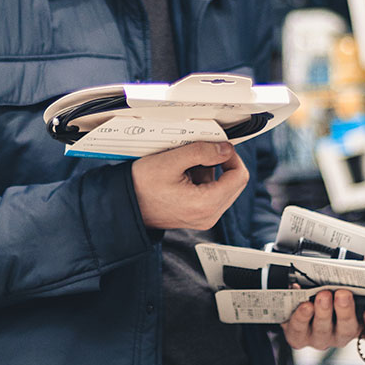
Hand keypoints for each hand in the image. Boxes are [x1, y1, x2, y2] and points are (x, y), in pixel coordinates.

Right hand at [131, 141, 247, 229]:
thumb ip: (202, 151)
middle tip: (198, 154)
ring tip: (183, 167)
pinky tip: (182, 176)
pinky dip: (202, 181)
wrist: (125, 205)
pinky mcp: (198, 216)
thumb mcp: (172, 160)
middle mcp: (209, 216)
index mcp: (206, 204)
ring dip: (209, 172)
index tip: (218, 146)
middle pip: (234, 183)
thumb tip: (226, 149)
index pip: (239, 176)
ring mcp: (204, 218)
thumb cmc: (142, 185)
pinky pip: (211, 194)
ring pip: (223, 187)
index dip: (231, 156)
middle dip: (219, 164)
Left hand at [281, 288, 364, 351]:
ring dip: (323, 312)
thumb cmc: (328, 293)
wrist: (298, 304)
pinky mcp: (300, 337)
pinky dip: (299, 314)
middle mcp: (341, 334)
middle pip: (348, 329)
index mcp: (360, 323)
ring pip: (323, 329)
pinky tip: (299, 295)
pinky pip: (299, 329)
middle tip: (343, 294)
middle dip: (345, 311)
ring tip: (322, 295)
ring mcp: (321, 337)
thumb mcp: (345, 283)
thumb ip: (359, 273)